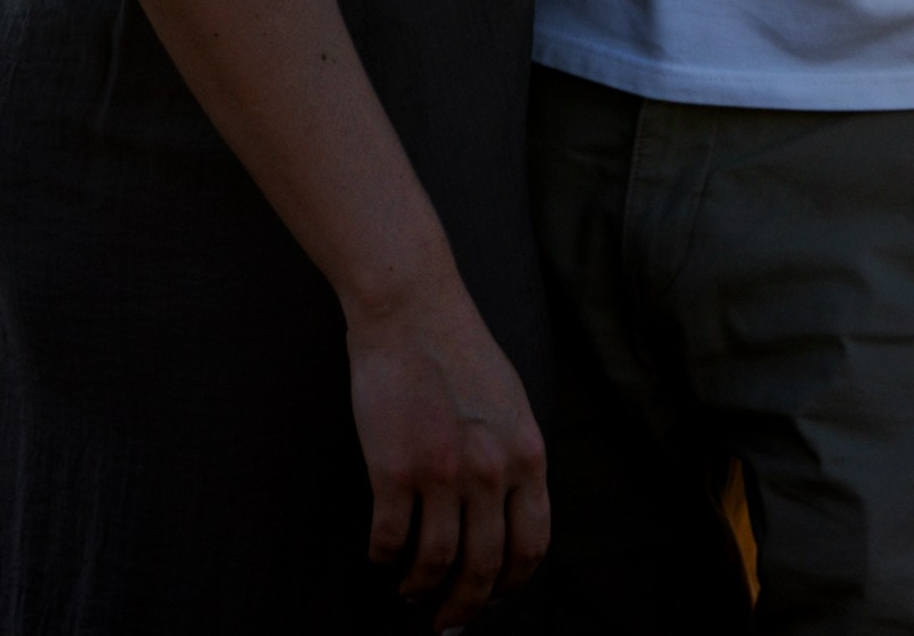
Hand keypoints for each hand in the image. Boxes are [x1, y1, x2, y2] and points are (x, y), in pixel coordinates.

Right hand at [347, 268, 549, 626]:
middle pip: (484, 568)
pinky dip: (384, 559)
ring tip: (410, 591)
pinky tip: (381, 557)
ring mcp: (442, 473)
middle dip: (463, 605)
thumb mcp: (511, 403)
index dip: (510, 584)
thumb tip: (507, 519)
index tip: (491, 598)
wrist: (412, 308)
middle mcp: (491, 470)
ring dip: (420, 588)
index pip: (531, 546)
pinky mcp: (394, 470)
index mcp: (525, 454)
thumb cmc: (458, 349)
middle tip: (446, 619)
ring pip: (435, 563)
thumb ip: (514, 459)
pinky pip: (390, 539)